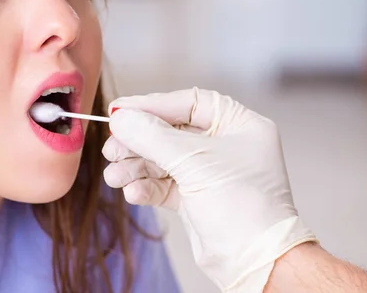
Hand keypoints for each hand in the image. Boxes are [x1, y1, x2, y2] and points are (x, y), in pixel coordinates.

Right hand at [102, 88, 316, 291]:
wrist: (254, 262)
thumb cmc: (244, 207)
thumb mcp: (195, 163)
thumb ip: (154, 137)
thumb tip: (122, 118)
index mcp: (239, 125)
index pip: (189, 103)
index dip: (153, 105)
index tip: (120, 110)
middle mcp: (226, 145)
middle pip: (171, 131)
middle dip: (140, 141)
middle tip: (112, 148)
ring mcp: (211, 171)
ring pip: (164, 159)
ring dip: (137, 166)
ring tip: (115, 176)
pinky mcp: (197, 197)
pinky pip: (165, 184)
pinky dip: (147, 187)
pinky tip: (133, 192)